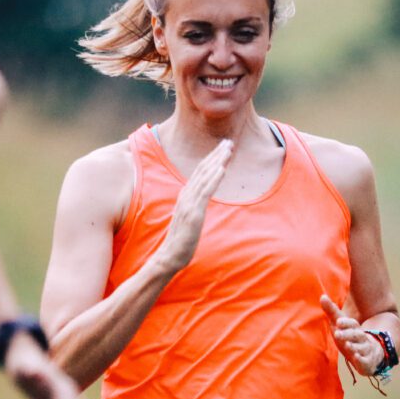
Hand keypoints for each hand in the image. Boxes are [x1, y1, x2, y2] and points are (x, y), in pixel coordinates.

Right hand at [154, 139, 233, 273]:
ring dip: (217, 161)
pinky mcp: (194, 213)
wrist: (170, 256)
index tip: (223, 148)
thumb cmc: (181, 240)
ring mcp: (189, 203)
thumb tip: (202, 200)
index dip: (211, 159)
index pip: (199, 172)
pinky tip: (222, 169)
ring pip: (205, 177)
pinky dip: (213, 179)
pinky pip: (205, 192)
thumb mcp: (190, 218)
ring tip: (228, 150)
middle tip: (229, 142)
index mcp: (185, 195)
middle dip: (216, 155)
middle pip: (202, 169)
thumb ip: (195, 206)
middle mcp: (186, 195)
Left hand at [320, 294, 383, 375]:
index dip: (346, 323)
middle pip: (356, 335)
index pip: (352, 324)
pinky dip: (361, 360)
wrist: (370, 352)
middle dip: (347, 334)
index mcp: (355, 329)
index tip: (338, 321)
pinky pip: (365, 361)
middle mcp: (362, 338)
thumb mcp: (340, 324)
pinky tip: (356, 357)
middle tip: (337, 333)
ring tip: (347, 345)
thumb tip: (322, 296)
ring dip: (354, 346)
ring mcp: (365, 350)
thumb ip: (332, 311)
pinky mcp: (367, 362)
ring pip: (361, 348)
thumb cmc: (350, 336)